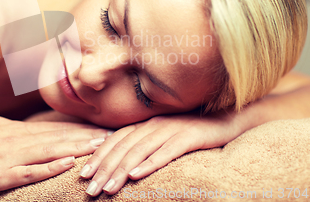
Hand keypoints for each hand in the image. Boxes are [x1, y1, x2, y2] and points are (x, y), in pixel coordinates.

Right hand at [0, 115, 110, 191]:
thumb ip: (15, 131)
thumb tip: (31, 131)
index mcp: (17, 131)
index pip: (54, 129)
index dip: (78, 129)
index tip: (100, 129)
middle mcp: (18, 141)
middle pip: (58, 138)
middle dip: (86, 138)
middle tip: (112, 136)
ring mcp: (9, 157)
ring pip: (49, 151)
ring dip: (76, 149)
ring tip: (100, 146)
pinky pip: (29, 171)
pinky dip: (50, 167)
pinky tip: (68, 163)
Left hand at [79, 111, 245, 195]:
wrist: (226, 119)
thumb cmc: (193, 132)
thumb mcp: (164, 137)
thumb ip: (145, 145)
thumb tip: (124, 164)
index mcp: (145, 125)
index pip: (115, 141)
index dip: (98, 157)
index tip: (83, 174)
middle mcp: (153, 125)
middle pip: (123, 147)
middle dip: (104, 169)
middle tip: (90, 189)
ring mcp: (170, 129)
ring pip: (139, 151)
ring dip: (121, 170)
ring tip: (108, 188)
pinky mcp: (188, 137)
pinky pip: (166, 151)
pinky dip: (149, 163)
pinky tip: (137, 175)